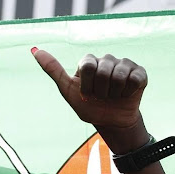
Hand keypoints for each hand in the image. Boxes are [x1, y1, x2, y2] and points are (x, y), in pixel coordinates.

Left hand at [33, 49, 149, 152]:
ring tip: (113, 97)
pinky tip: (126, 95)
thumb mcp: (68, 91)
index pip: (88, 66)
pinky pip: (135, 78)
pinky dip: (128, 92)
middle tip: (102, 97)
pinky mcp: (139, 72)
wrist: (111, 123)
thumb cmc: (89, 106)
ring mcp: (124, 64)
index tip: (87, 94)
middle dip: (101, 91)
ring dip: (115, 93)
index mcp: (89, 61)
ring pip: (120, 75)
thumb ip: (53, 70)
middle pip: (104, 71)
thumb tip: (35, 50)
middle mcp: (107, 59)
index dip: (88, 85)